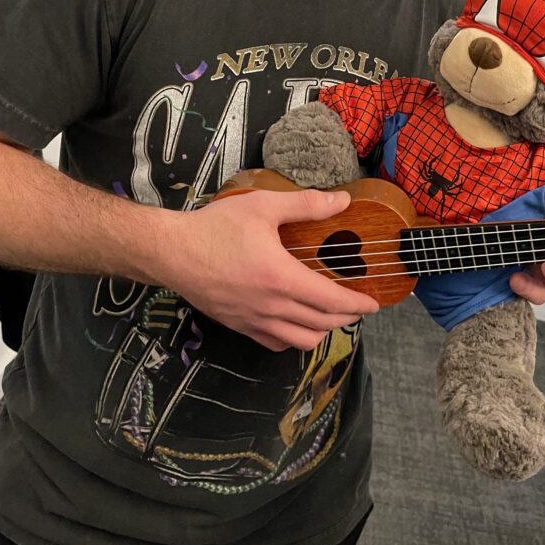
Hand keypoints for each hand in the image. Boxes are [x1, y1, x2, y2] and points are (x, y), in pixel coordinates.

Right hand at [158, 187, 378, 351]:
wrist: (171, 252)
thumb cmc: (216, 227)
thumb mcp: (264, 207)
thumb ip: (306, 205)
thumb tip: (343, 200)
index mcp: (281, 278)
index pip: (331, 301)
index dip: (357, 305)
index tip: (373, 304)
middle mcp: (271, 306)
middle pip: (321, 325)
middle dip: (346, 318)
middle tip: (357, 307)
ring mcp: (253, 321)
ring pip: (300, 340)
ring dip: (321, 331)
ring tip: (330, 316)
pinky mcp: (238, 326)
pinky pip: (274, 343)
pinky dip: (293, 338)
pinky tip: (296, 322)